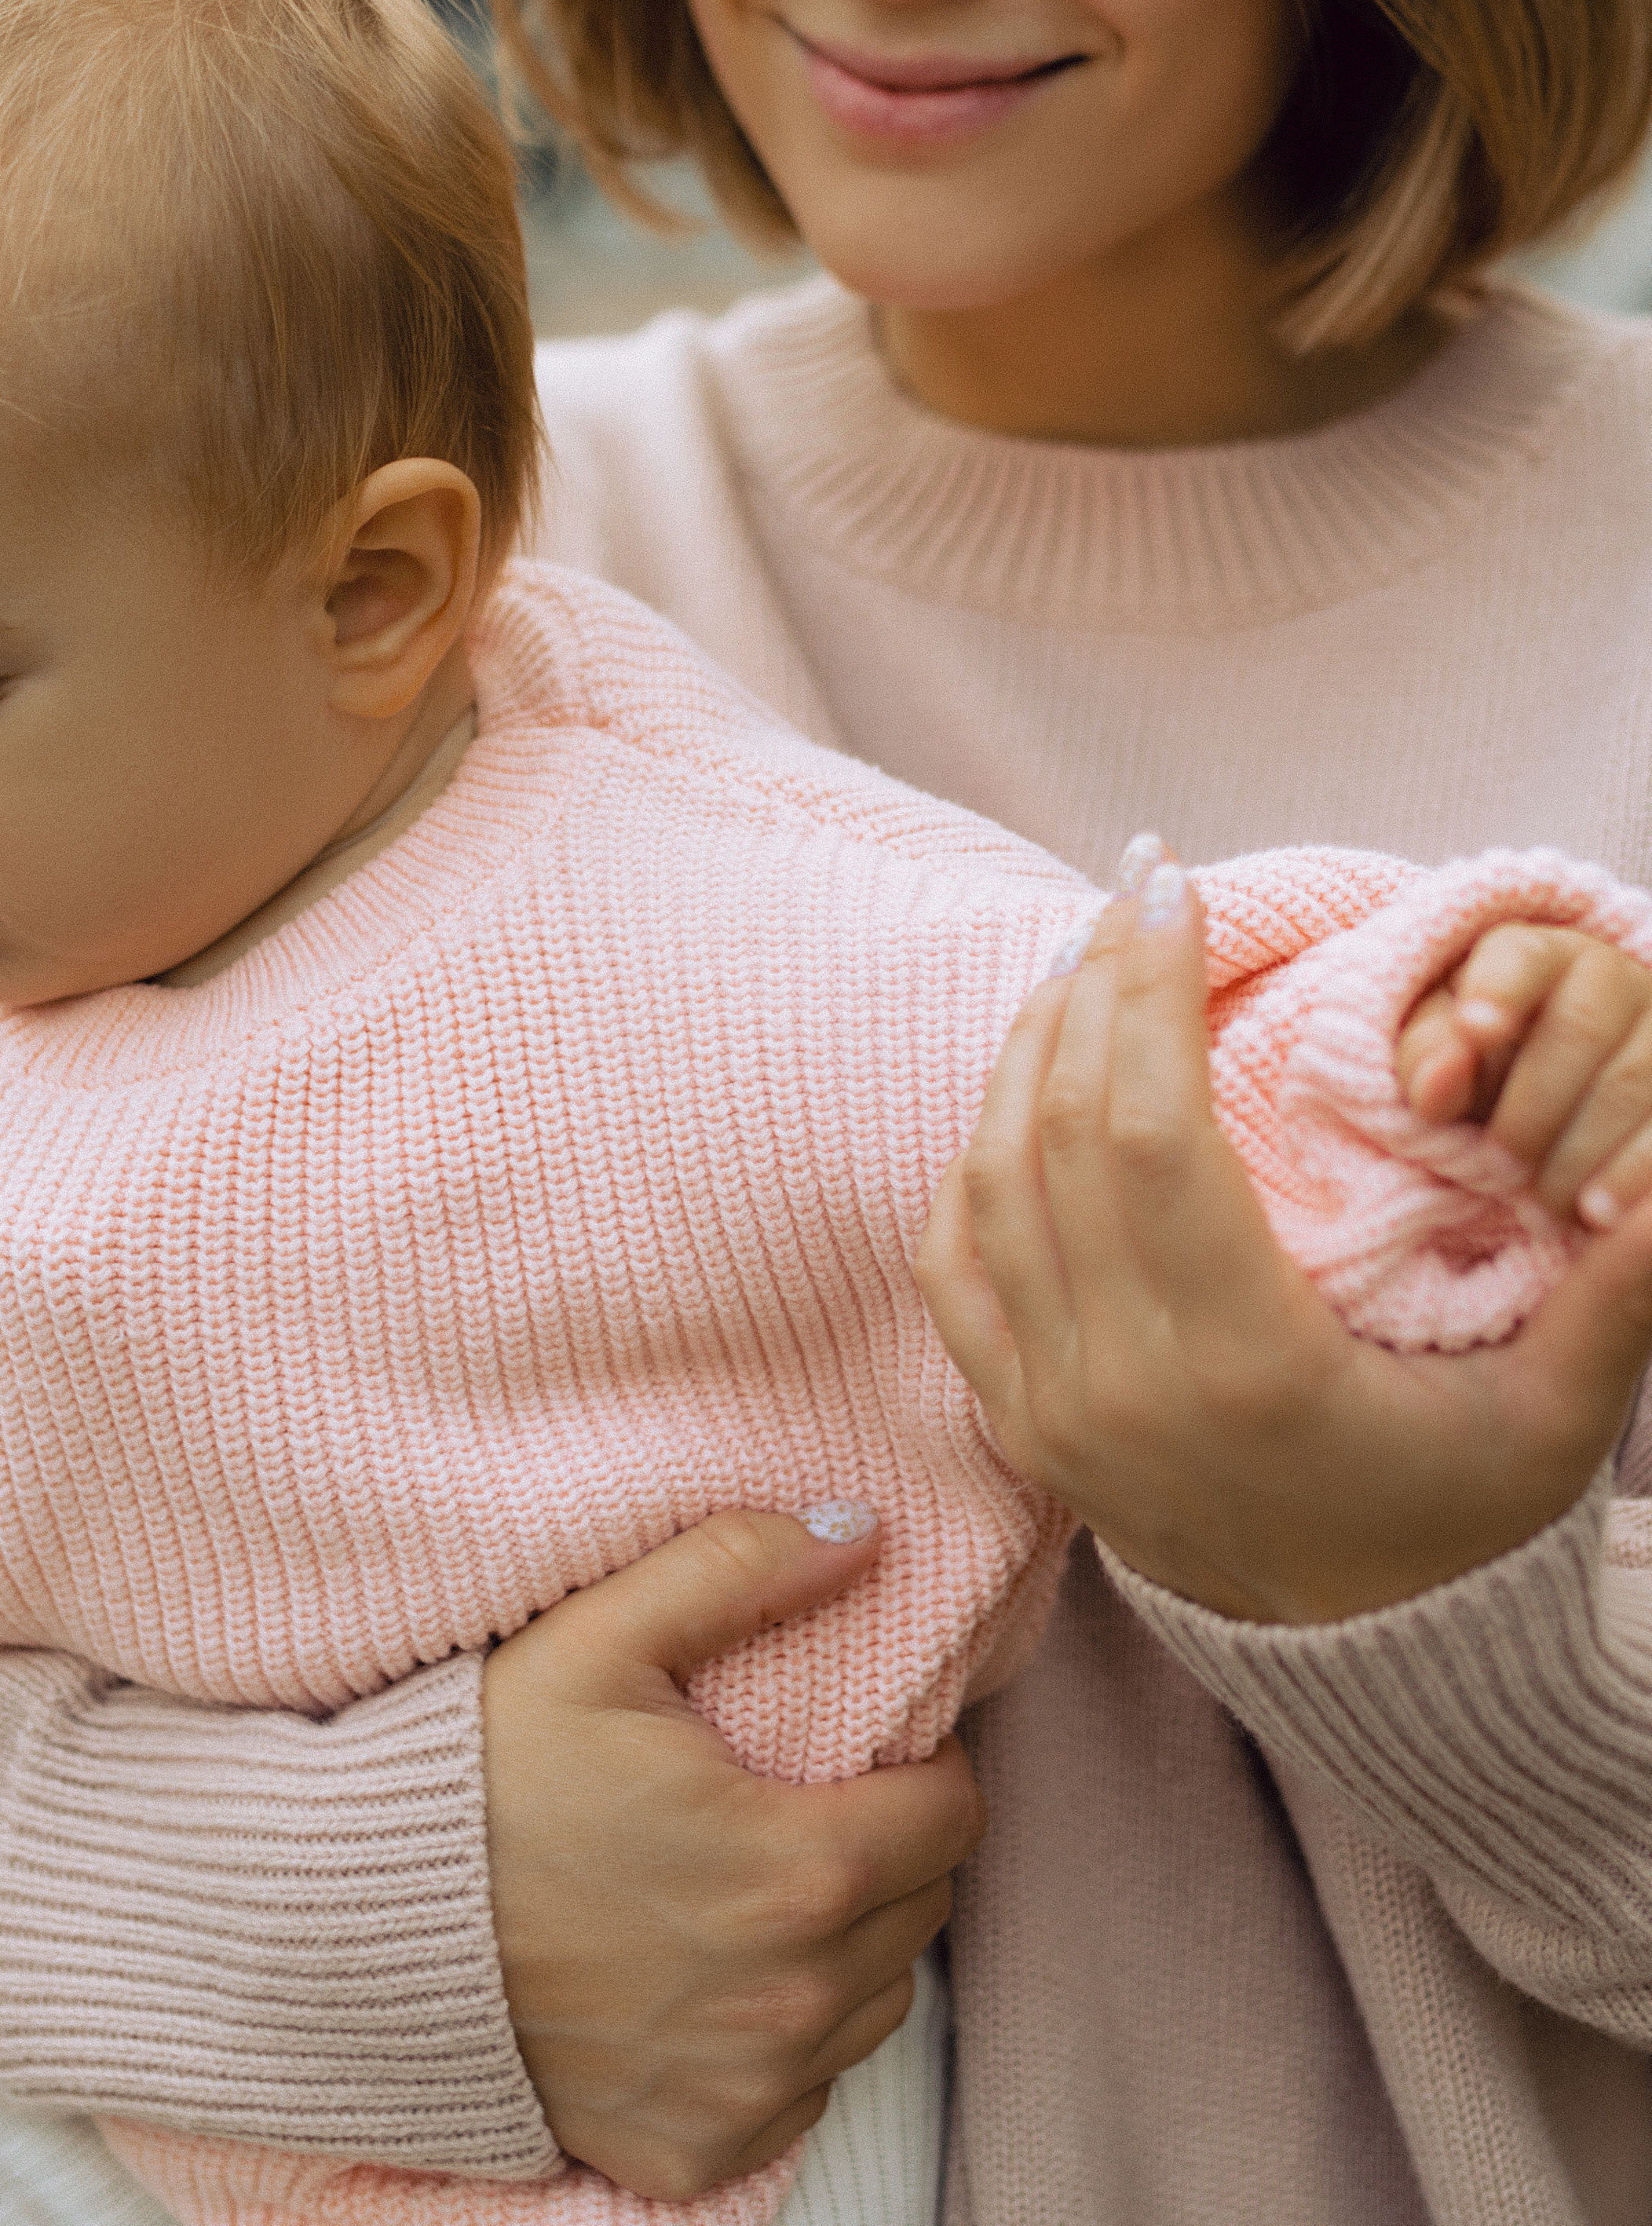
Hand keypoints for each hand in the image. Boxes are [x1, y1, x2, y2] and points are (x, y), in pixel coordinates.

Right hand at [481, 1509, 981, 2196]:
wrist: (362, 1927)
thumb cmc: (484, 1772)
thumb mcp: (596, 1636)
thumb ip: (736, 1569)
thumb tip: (862, 1534)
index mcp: (795, 1869)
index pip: (953, 1816)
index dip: (922, 1765)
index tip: (865, 1748)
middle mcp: (791, 1999)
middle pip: (922, 1910)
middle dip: (889, 1847)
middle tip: (807, 1803)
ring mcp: (747, 2089)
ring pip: (875, 2003)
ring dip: (848, 1945)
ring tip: (760, 1884)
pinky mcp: (697, 2149)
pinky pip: (801, 2095)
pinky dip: (781, 2041)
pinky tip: (713, 1977)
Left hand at [915, 863, 1651, 1625]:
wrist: (1358, 1652)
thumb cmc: (1462, 1513)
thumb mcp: (1555, 1418)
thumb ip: (1616, 1296)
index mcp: (1248, 1370)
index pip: (1157, 1136)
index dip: (1153, 993)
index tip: (1177, 888)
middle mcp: (1124, 1388)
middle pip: (1065, 1134)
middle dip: (1094, 985)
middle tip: (1134, 887)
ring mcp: (1053, 1411)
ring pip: (992, 1182)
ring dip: (1026, 1052)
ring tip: (1082, 957)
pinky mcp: (1017, 1425)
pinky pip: (953, 1262)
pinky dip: (975, 1157)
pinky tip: (1024, 1084)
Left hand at [1398, 925, 1651, 1222]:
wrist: (1553, 1107)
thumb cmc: (1482, 1073)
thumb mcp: (1440, 1061)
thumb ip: (1427, 1062)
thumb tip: (1438, 1082)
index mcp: (1538, 958)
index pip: (1520, 958)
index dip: (1498, 990)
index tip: (1474, 1031)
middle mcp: (1613, 978)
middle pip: (1580, 1028)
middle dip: (1534, 1107)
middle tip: (1496, 1170)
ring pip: (1638, 1083)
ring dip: (1581, 1155)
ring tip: (1538, 1211)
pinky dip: (1634, 1177)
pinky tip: (1597, 1219)